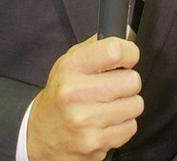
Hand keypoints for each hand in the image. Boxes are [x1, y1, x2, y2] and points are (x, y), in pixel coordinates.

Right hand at [27, 36, 142, 160]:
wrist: (41, 135)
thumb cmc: (61, 95)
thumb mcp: (70, 63)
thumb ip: (97, 46)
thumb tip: (126, 33)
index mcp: (70, 68)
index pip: (114, 51)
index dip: (129, 53)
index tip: (128, 58)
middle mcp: (74, 93)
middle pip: (132, 80)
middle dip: (128, 83)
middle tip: (114, 87)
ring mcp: (85, 120)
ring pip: (135, 105)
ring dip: (127, 105)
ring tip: (109, 106)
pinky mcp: (94, 142)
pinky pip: (131, 127)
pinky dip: (123, 125)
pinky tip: (106, 123)